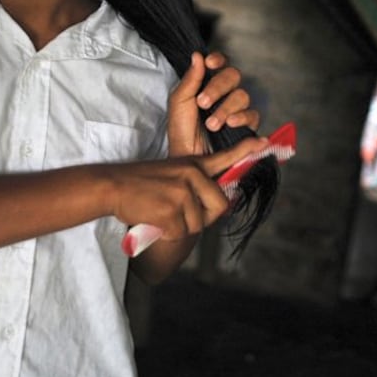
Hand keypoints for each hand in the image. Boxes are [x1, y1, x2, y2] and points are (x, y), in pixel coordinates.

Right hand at [108, 136, 268, 238]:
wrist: (112, 186)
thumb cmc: (139, 184)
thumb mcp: (170, 174)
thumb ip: (192, 185)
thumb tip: (214, 205)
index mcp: (193, 165)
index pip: (224, 158)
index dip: (246, 152)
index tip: (264, 142)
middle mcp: (193, 175)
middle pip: (219, 207)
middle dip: (203, 218)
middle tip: (178, 216)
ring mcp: (183, 192)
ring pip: (197, 224)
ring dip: (179, 227)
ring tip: (159, 214)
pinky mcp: (172, 210)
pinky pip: (180, 233)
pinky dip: (166, 234)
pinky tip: (153, 220)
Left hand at [168, 52, 259, 155]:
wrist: (188, 157)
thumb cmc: (181, 130)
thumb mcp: (179, 102)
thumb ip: (190, 79)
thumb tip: (197, 55)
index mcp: (208, 83)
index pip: (220, 63)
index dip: (218, 60)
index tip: (210, 63)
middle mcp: (225, 93)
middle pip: (233, 75)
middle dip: (218, 87)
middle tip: (203, 102)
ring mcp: (237, 108)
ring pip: (242, 95)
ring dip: (226, 108)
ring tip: (212, 124)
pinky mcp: (247, 125)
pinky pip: (253, 114)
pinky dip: (241, 117)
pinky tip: (230, 124)